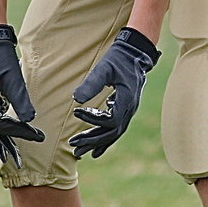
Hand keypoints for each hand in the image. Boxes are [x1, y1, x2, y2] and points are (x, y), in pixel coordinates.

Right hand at [0, 25, 44, 167]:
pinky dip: (3, 130)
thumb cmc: (4, 60)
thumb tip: (29, 119)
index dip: (20, 132)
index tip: (37, 135)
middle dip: (10, 145)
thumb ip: (21, 99)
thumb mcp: (14, 78)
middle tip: (21, 162)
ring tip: (14, 157)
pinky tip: (10, 137)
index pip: (2, 125)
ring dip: (5, 141)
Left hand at [69, 27, 160, 159]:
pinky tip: (95, 148)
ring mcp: (129, 111)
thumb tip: (76, 99)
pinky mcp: (125, 109)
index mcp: (127, 99)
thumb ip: (92, 83)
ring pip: (114, 134)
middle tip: (73, 145)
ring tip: (79, 153)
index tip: (76, 112)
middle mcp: (130, 109)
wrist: (134, 53)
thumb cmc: (118, 59)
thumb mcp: (104, 68)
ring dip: (96, 143)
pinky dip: (105, 140)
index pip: (110, 120)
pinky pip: (116, 129)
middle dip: (92, 140)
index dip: (93, 120)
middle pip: (112, 133)